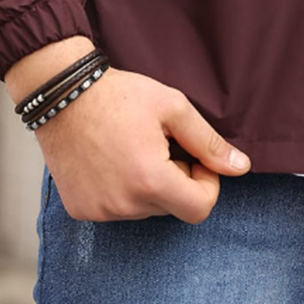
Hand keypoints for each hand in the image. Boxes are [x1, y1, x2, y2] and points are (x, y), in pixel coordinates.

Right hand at [5, 38, 251, 222]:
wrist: (62, 93)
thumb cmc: (119, 95)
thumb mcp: (172, 108)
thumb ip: (208, 142)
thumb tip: (241, 168)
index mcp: (150, 180)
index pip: (200, 209)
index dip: (206, 183)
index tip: (193, 157)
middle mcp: (123, 205)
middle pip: (172, 207)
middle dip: (176, 180)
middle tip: (160, 144)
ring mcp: (98, 211)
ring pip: (145, 209)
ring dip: (148, 185)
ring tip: (132, 148)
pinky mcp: (80, 210)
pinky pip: (116, 209)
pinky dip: (121, 190)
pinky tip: (111, 159)